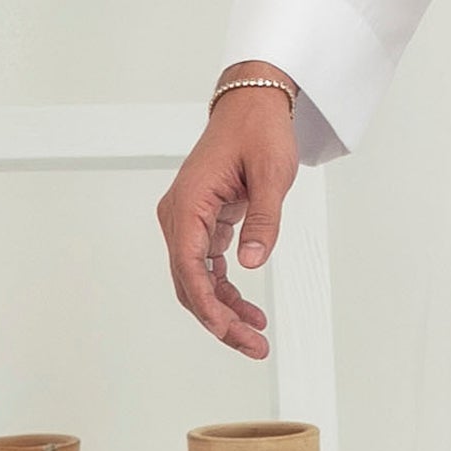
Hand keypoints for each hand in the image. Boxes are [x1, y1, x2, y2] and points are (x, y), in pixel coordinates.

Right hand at [158, 80, 298, 357]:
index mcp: (189, 203)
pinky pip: (206, 267)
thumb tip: (251, 263)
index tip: (227, 330)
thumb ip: (263, 220)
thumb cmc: (259, 131)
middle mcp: (179, 215)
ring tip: (255, 337)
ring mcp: (187, 220)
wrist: (251, 105)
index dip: (207, 304)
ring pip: (197, 281)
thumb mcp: (271, 174)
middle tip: (254, 346)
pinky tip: (247, 311)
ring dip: (223, 311)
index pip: (189, 266)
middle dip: (219, 320)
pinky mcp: (201, 222)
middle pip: (189, 282)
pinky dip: (224, 291)